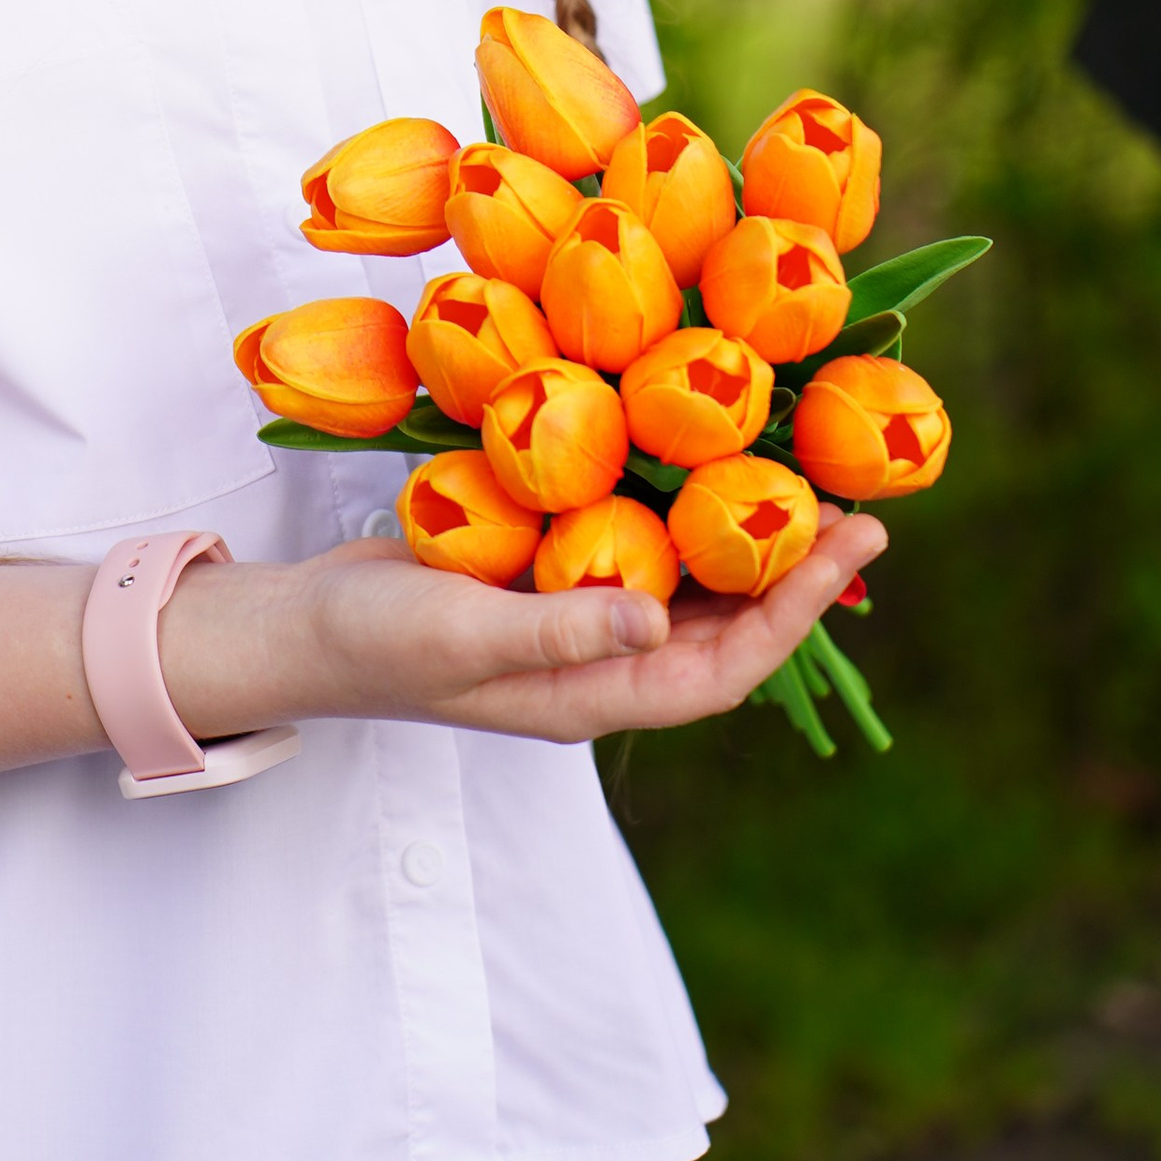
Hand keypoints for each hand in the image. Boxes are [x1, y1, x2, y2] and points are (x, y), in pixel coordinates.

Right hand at [281, 504, 887, 744]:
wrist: (298, 628)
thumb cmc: (372, 642)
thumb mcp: (462, 635)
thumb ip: (558, 631)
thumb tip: (658, 614)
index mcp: (592, 696)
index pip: (724, 665)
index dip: (798, 610)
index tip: (857, 545)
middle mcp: (599, 664)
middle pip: (725, 629)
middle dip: (797, 575)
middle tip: (862, 508)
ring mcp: (574, 622)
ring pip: (688, 588)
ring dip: (745, 542)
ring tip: (805, 482)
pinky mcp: (545, 576)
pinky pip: (635, 547)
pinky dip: (675, 511)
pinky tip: (699, 464)